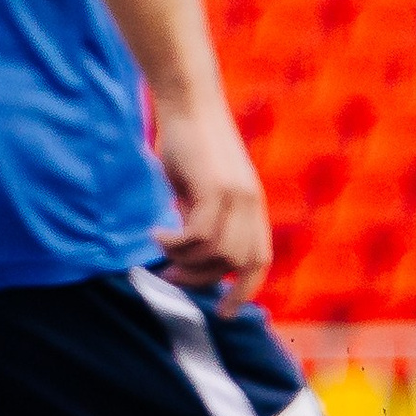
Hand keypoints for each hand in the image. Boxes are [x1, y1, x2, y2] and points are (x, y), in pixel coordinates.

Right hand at [152, 92, 271, 313]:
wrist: (189, 103)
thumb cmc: (189, 144)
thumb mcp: (201, 189)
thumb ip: (204, 219)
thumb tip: (192, 253)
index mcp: (252, 205)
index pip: (259, 259)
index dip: (245, 289)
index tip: (224, 313)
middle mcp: (250, 203)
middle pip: (237, 264)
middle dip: (202, 280)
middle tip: (169, 275)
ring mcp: (236, 196)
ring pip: (217, 254)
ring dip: (184, 260)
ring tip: (160, 246)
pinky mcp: (216, 188)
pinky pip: (198, 236)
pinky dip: (174, 243)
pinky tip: (156, 231)